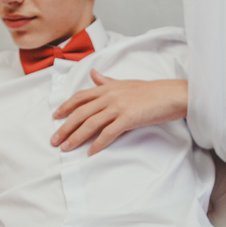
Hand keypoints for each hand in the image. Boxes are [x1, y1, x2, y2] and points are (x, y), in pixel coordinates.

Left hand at [51, 70, 187, 154]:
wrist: (171, 95)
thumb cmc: (151, 91)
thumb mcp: (125, 83)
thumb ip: (106, 81)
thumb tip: (93, 74)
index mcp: (108, 87)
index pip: (81, 97)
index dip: (66, 106)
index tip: (55, 116)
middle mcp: (110, 96)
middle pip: (81, 112)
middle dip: (65, 127)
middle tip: (54, 140)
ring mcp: (118, 107)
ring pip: (90, 123)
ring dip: (76, 137)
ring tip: (66, 148)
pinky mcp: (128, 118)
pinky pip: (108, 133)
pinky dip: (98, 144)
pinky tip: (90, 152)